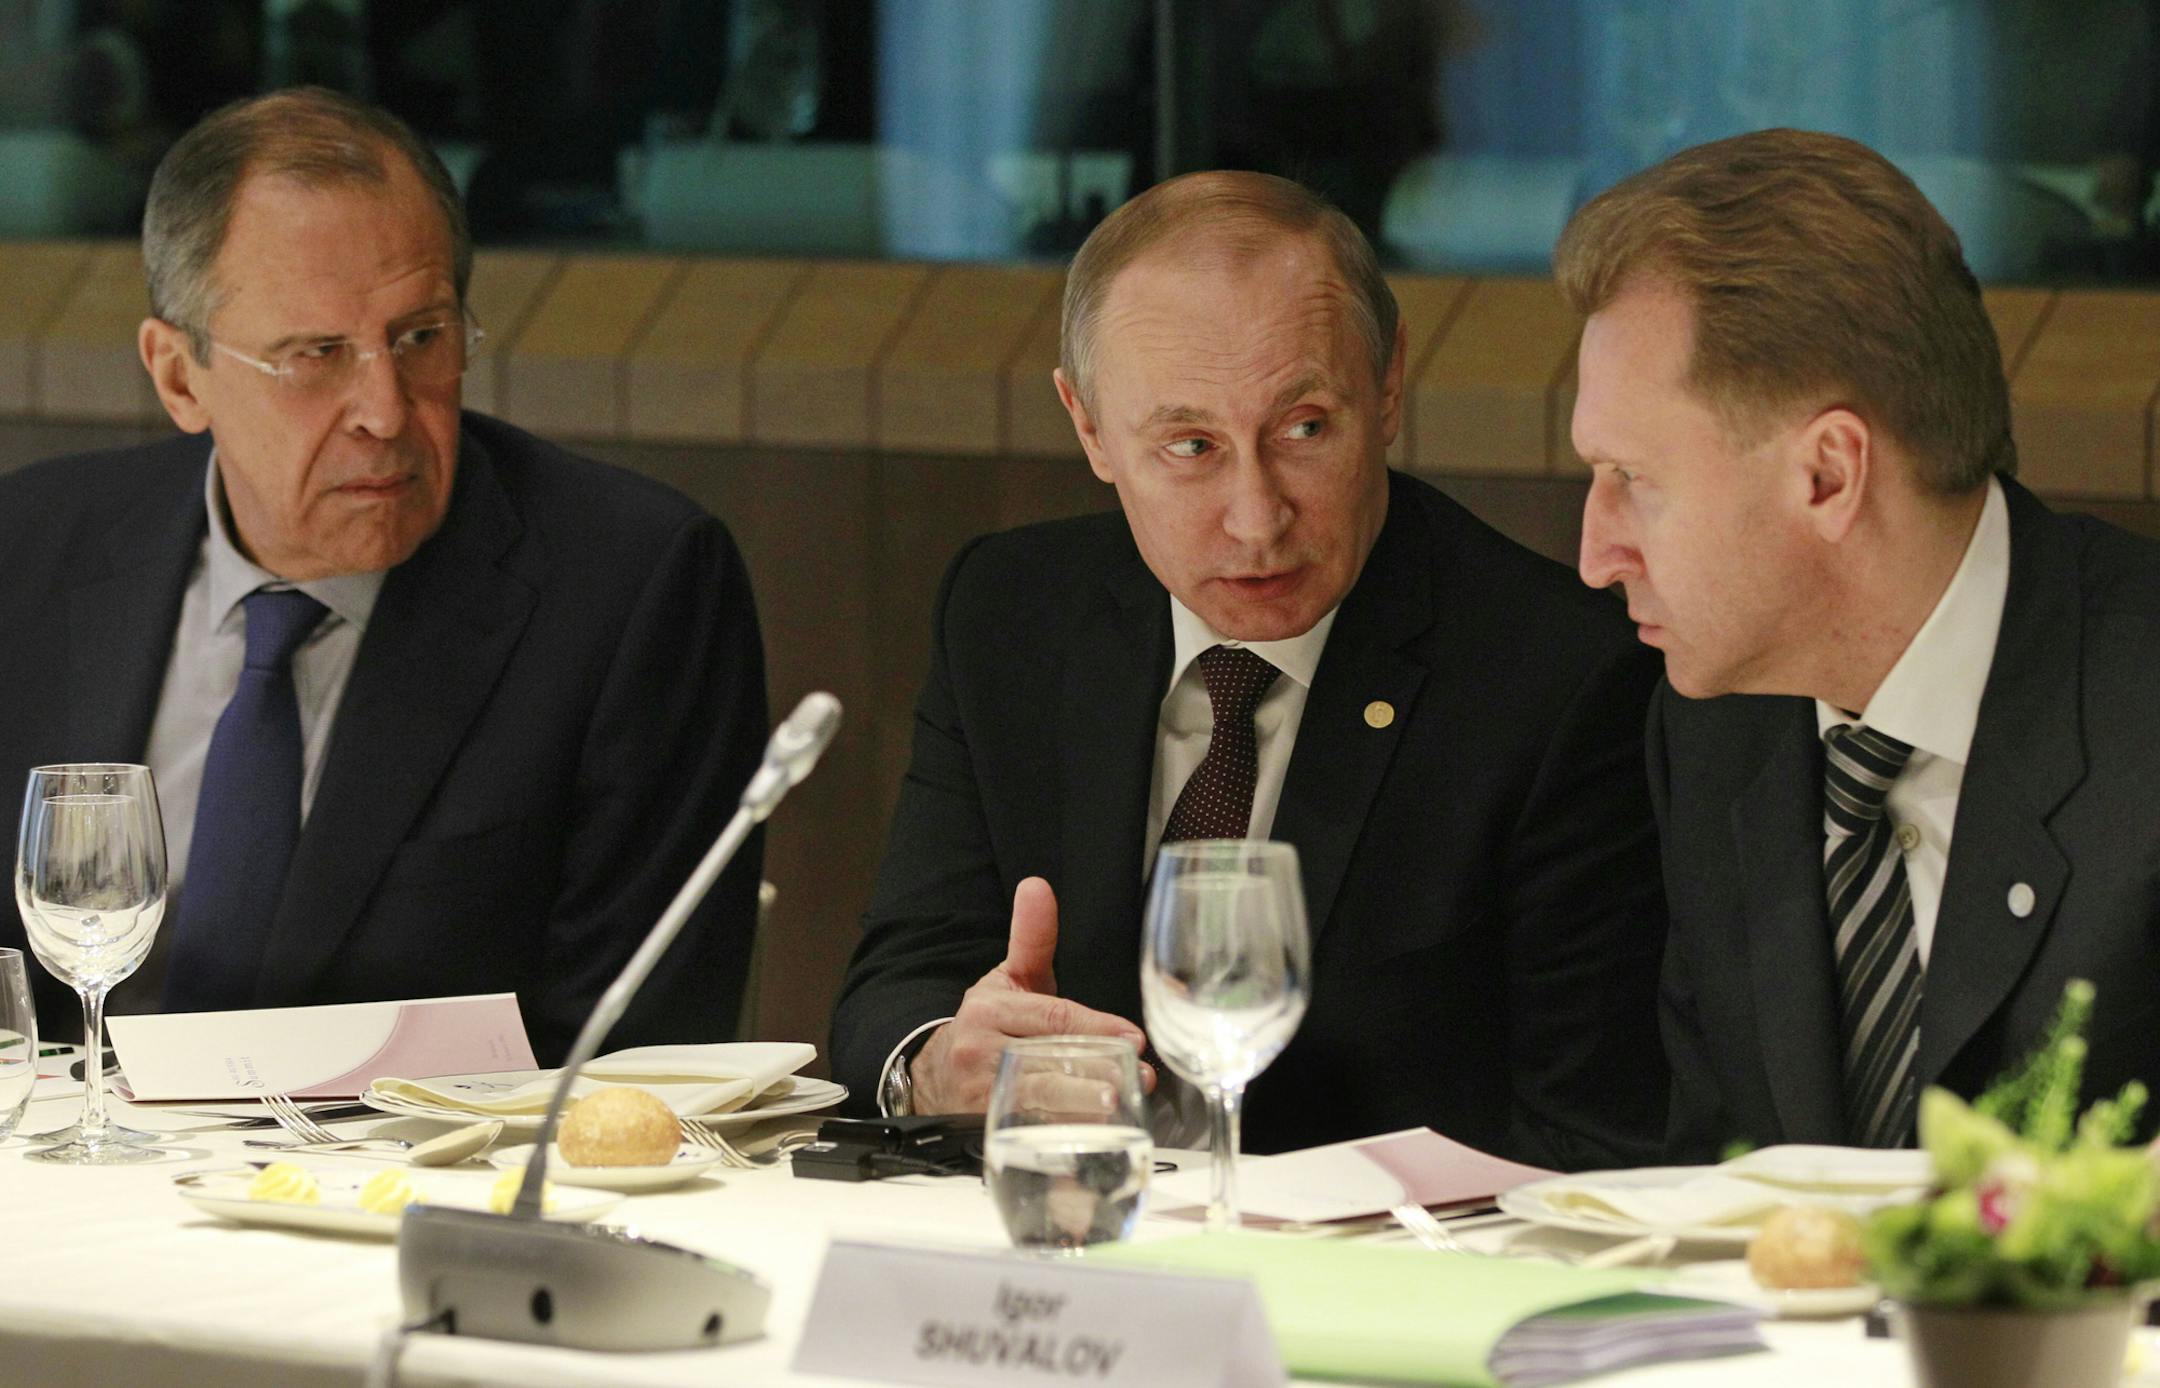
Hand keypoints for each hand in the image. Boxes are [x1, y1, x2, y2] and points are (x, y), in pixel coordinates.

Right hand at [911, 876, 1154, 1113]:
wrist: (935, 1075)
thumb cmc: (987, 1025)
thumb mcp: (1008, 980)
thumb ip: (1031, 939)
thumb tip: (1038, 887)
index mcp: (989, 1010)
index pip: (1051, 1017)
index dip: (1096, 1027)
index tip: (1133, 1039)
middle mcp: (980, 1052)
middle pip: (1048, 1060)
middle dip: (1099, 1068)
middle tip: (1139, 1075)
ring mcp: (979, 1094)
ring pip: (1040, 1099)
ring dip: (1086, 1104)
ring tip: (1120, 1102)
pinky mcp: (983, 1128)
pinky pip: (1030, 1131)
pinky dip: (1064, 1132)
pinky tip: (1094, 1132)